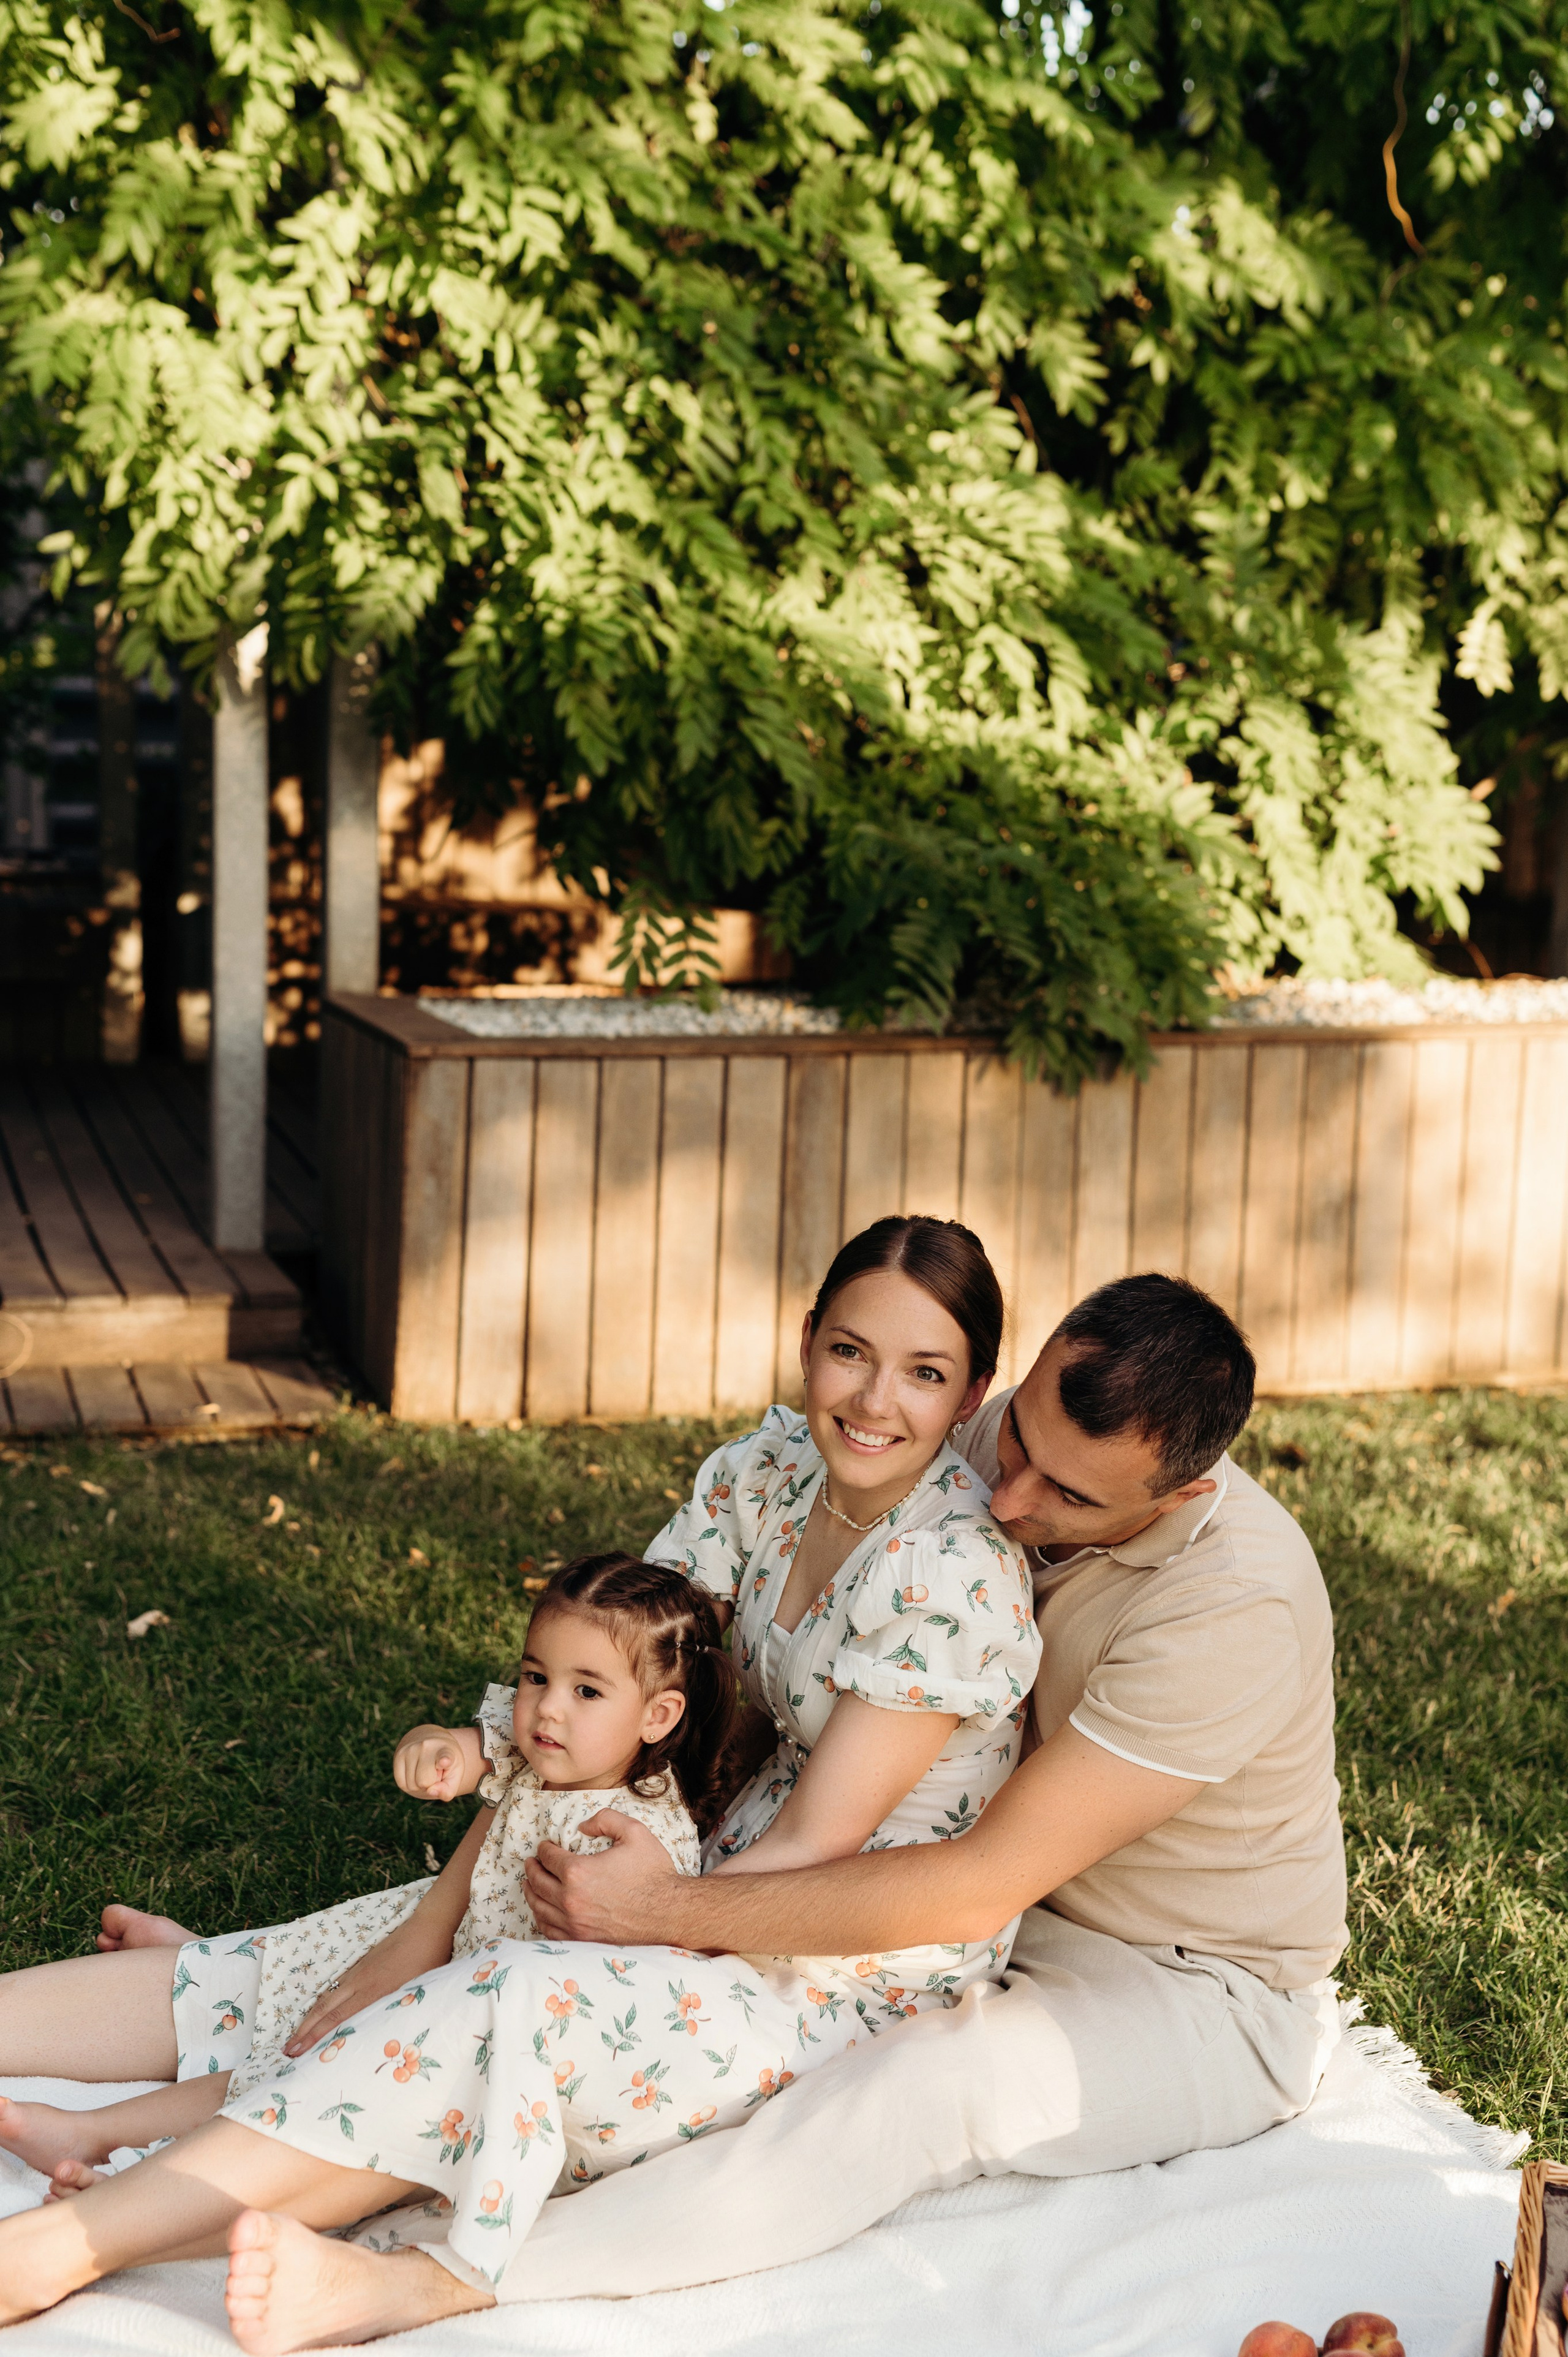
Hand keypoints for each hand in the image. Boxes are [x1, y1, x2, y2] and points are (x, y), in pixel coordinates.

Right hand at [284, 1913, 454, 2055]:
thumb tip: (387, 2035)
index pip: (337, 2018)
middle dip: (305, 2031)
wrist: (430, 1927)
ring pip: (329, 1997)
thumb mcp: (417, 1992)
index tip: (297, 2052)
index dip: (316, 2036)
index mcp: (374, 1991)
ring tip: (297, 2035)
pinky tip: (320, 2010)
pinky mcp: (363, 1964)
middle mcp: (361, 1982)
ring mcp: (360, 1971)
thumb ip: (398, 2012)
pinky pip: (337, 1987)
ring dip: (311, 2018)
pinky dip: (324, 2002)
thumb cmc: (430, 1962)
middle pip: (325, 2009)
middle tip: (287, 2050)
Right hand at [394, 1723, 482, 1800]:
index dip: (444, 1760)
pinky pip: (402, 1784)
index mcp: (446, 1750)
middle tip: (435, 1771)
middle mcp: (426, 1746)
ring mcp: (410, 1749)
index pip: (444, 1756)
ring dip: (419, 1784)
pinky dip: (410, 1784)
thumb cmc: (445, 1763)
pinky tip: (415, 1771)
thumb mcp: (454, 1776)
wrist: (431, 1741)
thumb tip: (430, 1791)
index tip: (445, 1761)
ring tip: (425, 1769)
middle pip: (424, 1782)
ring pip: (412, 1785)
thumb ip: (447, 1790)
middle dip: (430, 1783)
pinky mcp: (398, 1755)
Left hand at [524, 1812, 689, 1944]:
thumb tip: (582, 1827)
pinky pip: (551, 1931)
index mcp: (578, 1872)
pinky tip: (543, 1912)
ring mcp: (575, 1924)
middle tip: (530, 1863)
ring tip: (529, 1885)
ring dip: (531, 1893)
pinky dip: (542, 1919)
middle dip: (532, 1869)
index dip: (544, 1849)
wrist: (670, 1912)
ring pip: (540, 1908)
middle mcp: (570, 1900)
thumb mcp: (634, 1832)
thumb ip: (605, 1820)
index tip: (544, 1846)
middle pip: (538, 1883)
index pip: (549, 1858)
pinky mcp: (582, 1941)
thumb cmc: (653, 1873)